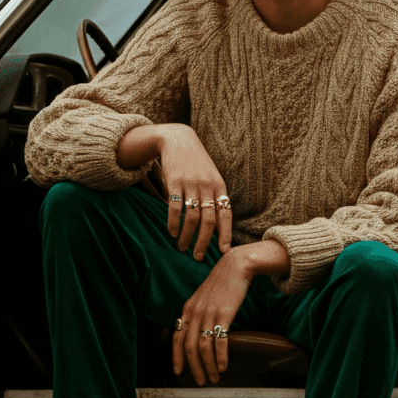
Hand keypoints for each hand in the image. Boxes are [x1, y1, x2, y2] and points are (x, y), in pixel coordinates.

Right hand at [159, 125, 231, 260]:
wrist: (179, 140)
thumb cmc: (196, 164)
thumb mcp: (211, 178)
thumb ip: (214, 198)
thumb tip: (216, 227)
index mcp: (220, 187)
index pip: (226, 214)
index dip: (226, 233)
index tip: (224, 251)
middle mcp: (207, 187)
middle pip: (208, 221)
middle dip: (204, 242)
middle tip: (198, 256)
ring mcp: (191, 184)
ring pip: (192, 217)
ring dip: (186, 236)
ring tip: (181, 247)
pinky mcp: (175, 181)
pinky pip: (175, 207)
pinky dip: (173, 223)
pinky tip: (171, 232)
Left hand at [173, 249, 251, 383]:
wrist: (235, 266)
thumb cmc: (222, 283)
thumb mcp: (203, 298)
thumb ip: (197, 314)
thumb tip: (196, 332)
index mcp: (188, 309)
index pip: (177, 338)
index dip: (176, 357)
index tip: (179, 371)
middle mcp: (195, 313)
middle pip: (189, 347)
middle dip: (194, 368)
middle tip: (200, 381)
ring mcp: (208, 313)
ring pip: (203, 347)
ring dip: (209, 366)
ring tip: (214, 377)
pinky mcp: (224, 314)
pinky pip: (220, 340)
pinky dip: (221, 356)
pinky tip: (224, 366)